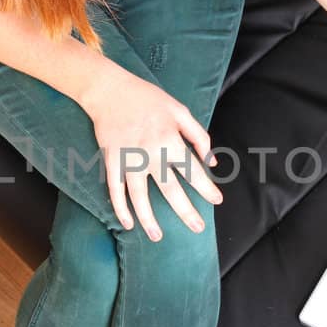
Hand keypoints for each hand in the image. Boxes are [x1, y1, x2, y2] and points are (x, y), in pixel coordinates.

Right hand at [78, 69, 222, 239]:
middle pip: (170, 190)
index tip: (217, 200)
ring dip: (149, 219)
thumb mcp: (179, 110)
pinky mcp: (111, 161)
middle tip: (197, 228)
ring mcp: (129, 160)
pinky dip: (120, 208)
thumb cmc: (148, 99)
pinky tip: (128, 223)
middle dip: (186, 211)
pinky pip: (115, 190)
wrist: (109, 90)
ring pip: (140, 197)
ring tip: (157, 237)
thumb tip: (211, 161)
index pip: (193, 171)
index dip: (206, 187)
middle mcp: (151, 154)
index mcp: (170, 140)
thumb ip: (198, 135)